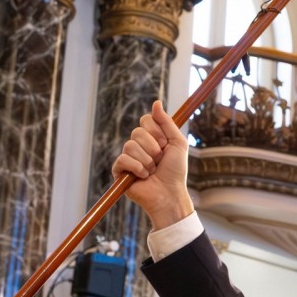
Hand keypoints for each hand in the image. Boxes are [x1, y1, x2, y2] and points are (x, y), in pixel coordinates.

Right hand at [111, 100, 194, 228]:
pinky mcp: (119, 170)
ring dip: (147, 160)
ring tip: (153, 170)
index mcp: (151, 137)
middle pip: (137, 132)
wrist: (170, 193)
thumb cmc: (175, 171)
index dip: (156, 130)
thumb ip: (167, 123)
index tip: (165, 143)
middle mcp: (138, 145)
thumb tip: (156, 103)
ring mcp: (127, 157)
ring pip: (130, 145)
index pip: (145, 120)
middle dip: (153, 147)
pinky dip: (138, 168)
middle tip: (160, 160)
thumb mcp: (177, 143)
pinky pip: (123, 159)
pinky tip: (143, 176)